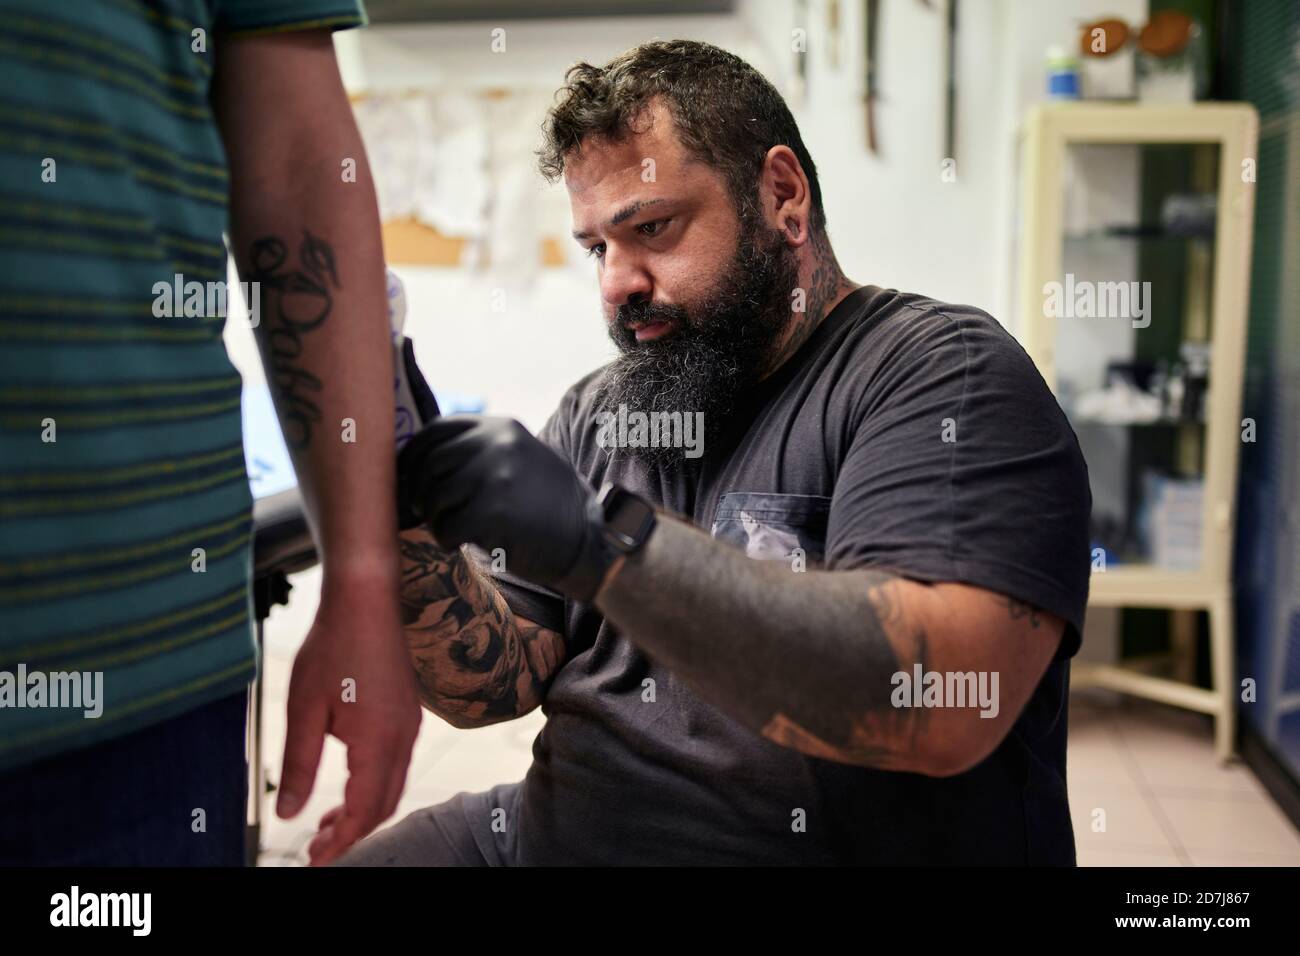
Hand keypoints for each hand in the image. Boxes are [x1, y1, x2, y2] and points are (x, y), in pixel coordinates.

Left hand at [277, 579, 420, 865]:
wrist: (366, 598)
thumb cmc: (332, 647)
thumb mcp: (303, 710)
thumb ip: (299, 766)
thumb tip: (288, 813)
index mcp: (378, 742)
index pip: (363, 811)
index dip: (340, 842)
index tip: (313, 859)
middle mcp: (402, 737)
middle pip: (384, 805)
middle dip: (353, 832)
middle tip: (317, 847)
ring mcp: (410, 724)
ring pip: (393, 785)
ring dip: (364, 809)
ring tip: (328, 822)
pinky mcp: (408, 711)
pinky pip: (397, 763)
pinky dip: (375, 785)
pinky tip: (349, 781)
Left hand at [397, 416, 611, 599]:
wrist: (583, 538)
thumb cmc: (542, 504)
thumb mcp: (516, 459)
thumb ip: (476, 451)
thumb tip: (415, 462)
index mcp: (499, 427)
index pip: (436, 431)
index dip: (411, 456)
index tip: (404, 477)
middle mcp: (496, 444)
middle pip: (430, 464)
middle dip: (418, 492)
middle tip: (423, 512)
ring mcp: (496, 475)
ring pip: (434, 497)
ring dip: (434, 520)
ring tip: (451, 529)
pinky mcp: (494, 511)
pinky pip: (446, 527)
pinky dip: (446, 540)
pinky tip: (462, 543)